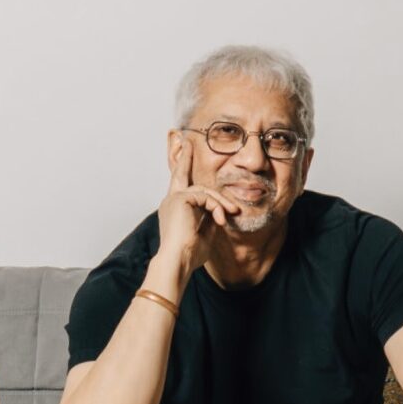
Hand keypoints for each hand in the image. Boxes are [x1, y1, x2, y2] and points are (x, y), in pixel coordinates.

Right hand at [156, 131, 244, 278]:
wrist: (178, 261)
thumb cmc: (189, 255)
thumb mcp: (205, 233)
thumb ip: (210, 218)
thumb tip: (219, 210)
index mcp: (174, 211)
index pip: (180, 188)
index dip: (183, 171)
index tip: (184, 155)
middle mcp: (170, 202)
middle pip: (181, 175)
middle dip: (184, 158)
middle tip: (187, 142)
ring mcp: (173, 199)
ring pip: (203, 190)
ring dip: (220, 202)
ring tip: (232, 213)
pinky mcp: (179, 199)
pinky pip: (204, 196)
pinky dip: (216, 207)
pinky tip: (221, 219)